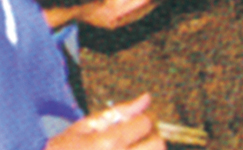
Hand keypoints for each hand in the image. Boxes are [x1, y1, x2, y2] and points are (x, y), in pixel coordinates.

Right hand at [47, 95, 163, 149]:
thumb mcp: (84, 126)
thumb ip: (118, 112)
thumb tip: (146, 98)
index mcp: (108, 143)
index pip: (146, 122)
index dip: (142, 118)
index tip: (134, 122)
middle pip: (158, 145)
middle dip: (151, 136)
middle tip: (137, 136)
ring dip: (148, 149)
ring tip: (131, 147)